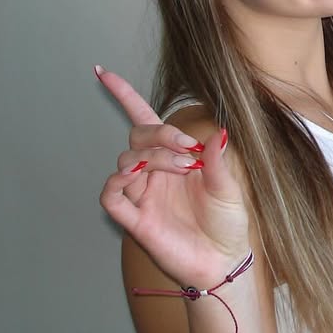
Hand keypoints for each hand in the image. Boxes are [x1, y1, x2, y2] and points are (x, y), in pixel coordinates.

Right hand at [96, 66, 249, 287]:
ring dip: (152, 157)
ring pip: (126, 161)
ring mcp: (143, 195)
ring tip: (183, 167)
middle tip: (188, 148)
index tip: (103, 73)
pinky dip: (117, 181)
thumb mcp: (228, 185)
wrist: (225, 260)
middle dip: (160, 135)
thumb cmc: (227, 222)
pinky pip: (111, 195)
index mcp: (174, 157)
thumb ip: (217, 159)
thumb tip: (219, 131)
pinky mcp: (135, 219)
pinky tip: (138, 177)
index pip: (144, 121)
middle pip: (137, 138)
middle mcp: (154, 173)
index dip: (123, 96)